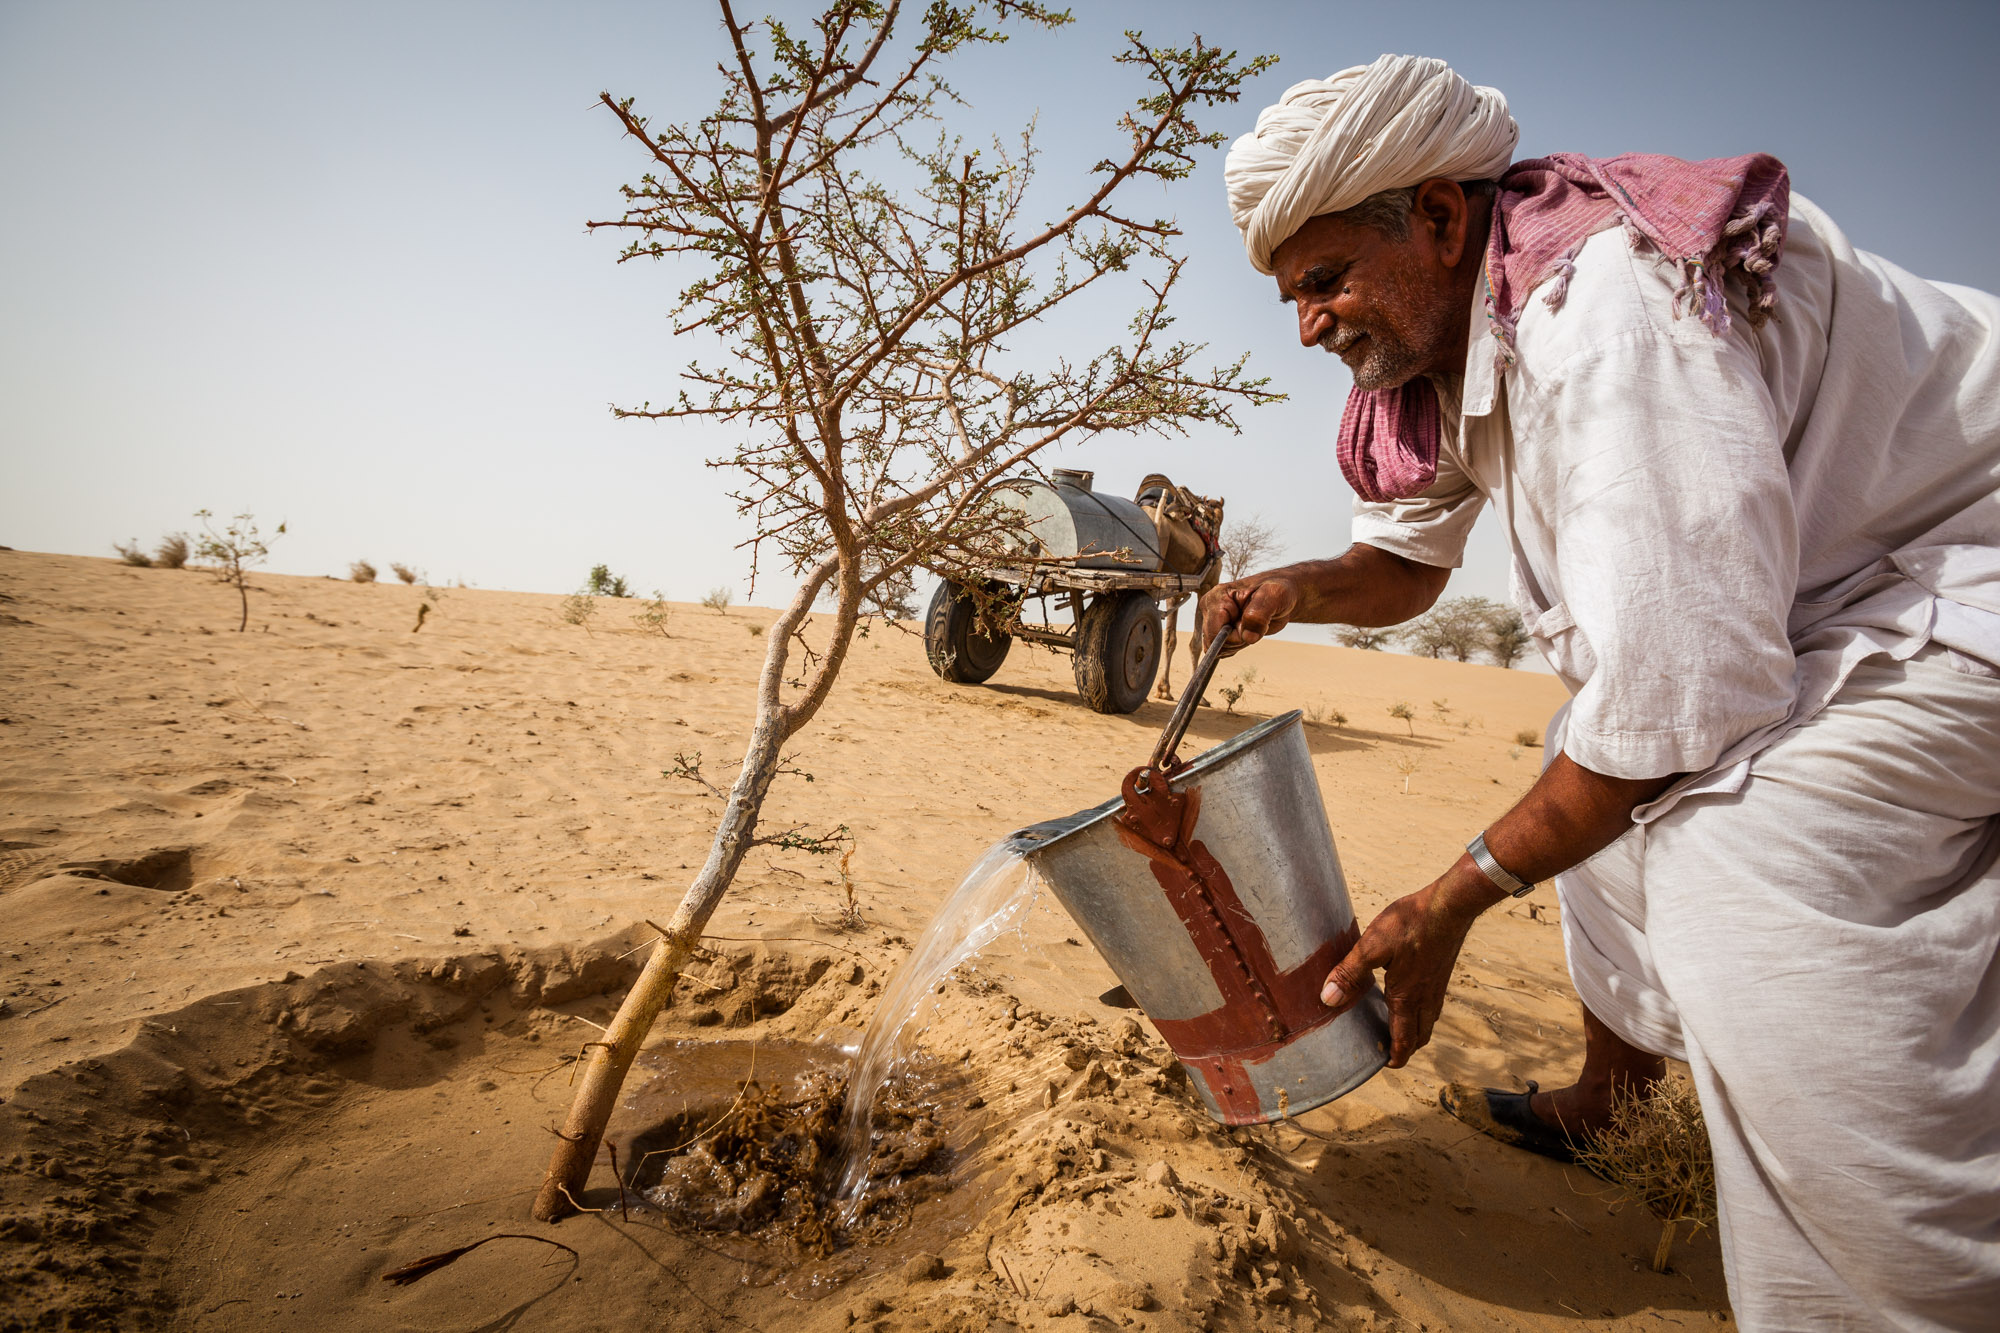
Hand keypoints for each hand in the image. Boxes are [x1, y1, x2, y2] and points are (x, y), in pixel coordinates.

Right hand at [1197, 574, 1300, 654]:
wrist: (1278, 596)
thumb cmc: (1277, 591)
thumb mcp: (1274, 595)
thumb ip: (1259, 614)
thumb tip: (1248, 637)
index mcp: (1218, 596)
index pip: (1214, 631)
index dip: (1234, 636)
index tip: (1251, 626)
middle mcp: (1210, 607)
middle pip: (1214, 641)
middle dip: (1237, 640)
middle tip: (1254, 625)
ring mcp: (1213, 618)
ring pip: (1219, 647)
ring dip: (1239, 643)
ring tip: (1252, 626)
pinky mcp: (1218, 628)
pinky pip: (1223, 648)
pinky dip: (1238, 645)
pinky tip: (1248, 630)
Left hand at [1320, 877, 1486, 1066]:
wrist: (1450, 906)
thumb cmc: (1411, 924)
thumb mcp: (1372, 946)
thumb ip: (1350, 973)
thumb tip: (1329, 999)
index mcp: (1408, 998)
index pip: (1405, 1040)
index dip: (1396, 1057)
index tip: (1386, 1064)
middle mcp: (1426, 998)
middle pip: (1420, 1036)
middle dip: (1406, 1048)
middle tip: (1388, 1048)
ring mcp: (1438, 986)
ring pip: (1429, 1020)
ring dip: (1414, 1030)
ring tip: (1396, 1026)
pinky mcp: (1442, 972)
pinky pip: (1433, 1003)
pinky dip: (1421, 1011)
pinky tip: (1408, 994)